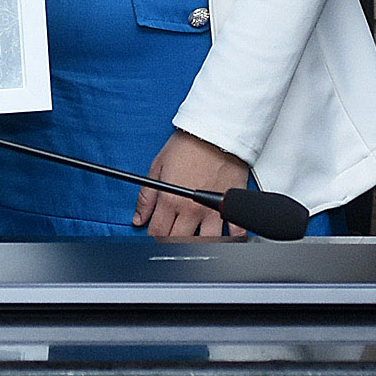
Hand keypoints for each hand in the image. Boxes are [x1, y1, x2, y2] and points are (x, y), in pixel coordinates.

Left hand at [133, 130, 249, 238]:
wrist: (215, 131)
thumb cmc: (188, 144)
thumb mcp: (157, 166)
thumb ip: (146, 197)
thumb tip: (138, 218)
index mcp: (171, 200)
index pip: (158, 232)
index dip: (153, 238)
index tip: (155, 237)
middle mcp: (191, 209)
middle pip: (179, 241)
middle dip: (172, 243)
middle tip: (172, 239)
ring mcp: (213, 209)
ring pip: (206, 242)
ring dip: (199, 244)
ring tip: (195, 241)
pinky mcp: (230, 203)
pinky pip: (236, 230)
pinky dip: (233, 238)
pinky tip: (227, 239)